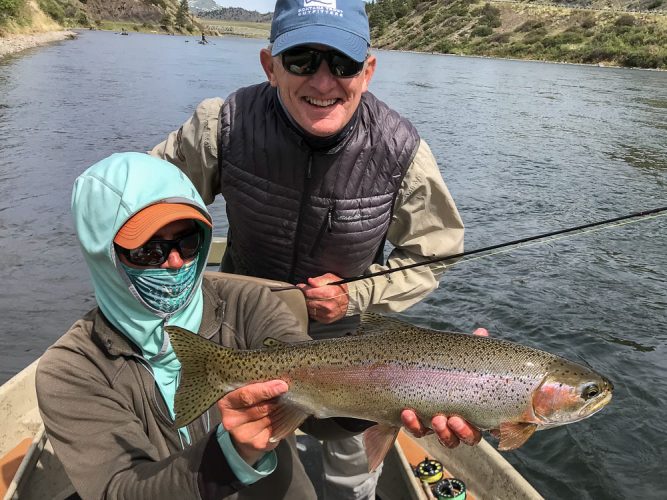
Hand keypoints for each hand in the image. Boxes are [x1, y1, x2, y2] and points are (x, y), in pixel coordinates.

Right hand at [217, 380, 288, 464]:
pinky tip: (284, 415)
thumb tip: (279, 382)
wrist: (245, 432)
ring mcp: (243, 435)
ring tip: (285, 402)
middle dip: (276, 399)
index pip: (246, 396)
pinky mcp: (257, 444)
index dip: (265, 390)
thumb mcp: (245, 392)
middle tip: (286, 391)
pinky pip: (277, 429)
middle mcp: (231, 422)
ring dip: (281, 409)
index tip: (282, 385)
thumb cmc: (247, 405)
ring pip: (270, 418)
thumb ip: (256, 386)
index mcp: (225, 403)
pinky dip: (284, 420)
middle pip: (260, 408)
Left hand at [296, 273, 348, 323]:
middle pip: (308, 301)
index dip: (303, 288)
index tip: (301, 286)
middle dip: (305, 296)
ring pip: (310, 309)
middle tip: (306, 292)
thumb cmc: (339, 287)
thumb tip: (310, 281)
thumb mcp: (332, 278)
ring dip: (308, 303)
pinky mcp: (326, 320)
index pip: (310, 292)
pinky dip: (312, 310)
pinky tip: (315, 305)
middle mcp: (329, 305)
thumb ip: (320, 279)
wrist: (349, 301)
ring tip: (310, 298)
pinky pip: (313, 315)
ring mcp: (328, 314)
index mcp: (331, 293)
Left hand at [401, 326, 488, 447]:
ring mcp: (441, 426)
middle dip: (463, 431)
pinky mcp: (419, 426)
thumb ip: (470, 348)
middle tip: (454, 419)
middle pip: (470, 437)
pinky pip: (418, 431)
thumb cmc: (446, 368)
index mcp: (477, 409)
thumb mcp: (458, 358)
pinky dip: (413, 424)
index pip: (492, 426)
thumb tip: (481, 332)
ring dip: (442, 432)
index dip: (496, 428)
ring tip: (436, 419)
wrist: (413, 373)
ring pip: (447, 439)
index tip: (493, 425)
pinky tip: (407, 412)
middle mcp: (462, 423)